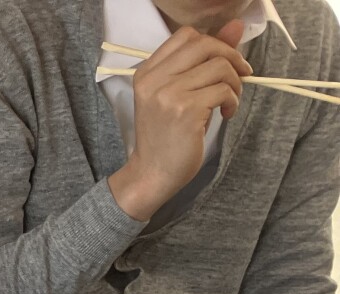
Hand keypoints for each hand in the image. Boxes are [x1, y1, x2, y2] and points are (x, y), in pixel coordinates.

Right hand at [108, 21, 250, 220]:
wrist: (151, 173)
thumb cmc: (166, 136)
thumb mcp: (178, 93)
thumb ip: (203, 60)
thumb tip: (235, 26)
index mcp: (146, 72)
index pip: (186, 36)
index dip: (213, 43)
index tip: (223, 62)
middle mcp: (153, 79)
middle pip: (204, 44)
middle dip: (231, 57)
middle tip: (239, 77)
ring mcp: (168, 94)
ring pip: (219, 66)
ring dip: (234, 82)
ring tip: (229, 101)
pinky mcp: (185, 110)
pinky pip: (223, 90)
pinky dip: (233, 100)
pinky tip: (226, 114)